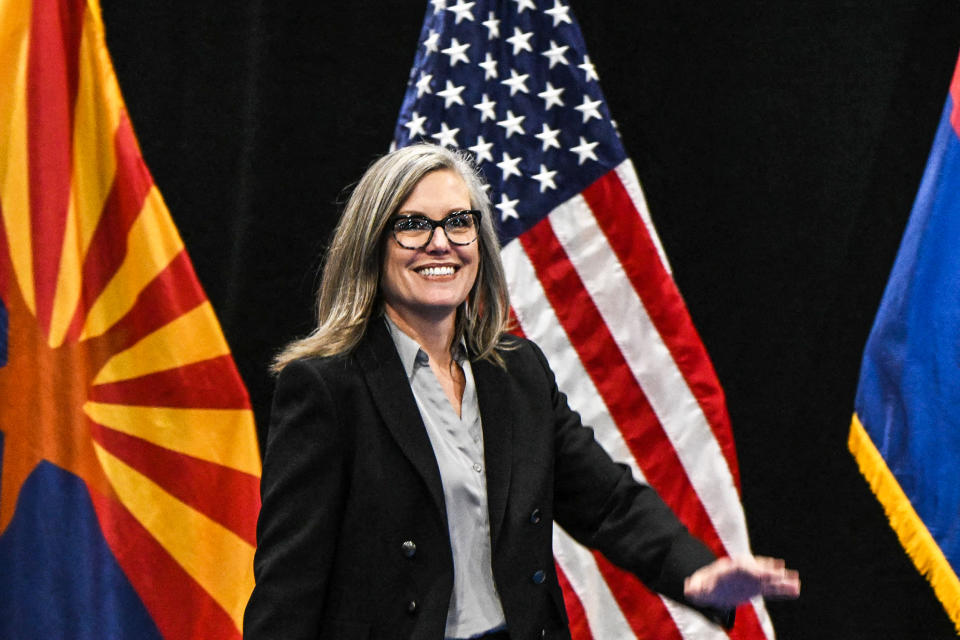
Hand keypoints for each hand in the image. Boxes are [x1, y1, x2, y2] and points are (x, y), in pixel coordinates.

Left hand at [684, 556, 799, 608]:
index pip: (742, 566)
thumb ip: (694, 588)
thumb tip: (688, 589)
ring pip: (768, 580)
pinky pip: (772, 590)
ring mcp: (752, 580)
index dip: (750, 568)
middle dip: (769, 572)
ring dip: (782, 582)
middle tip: (783, 572)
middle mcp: (744, 571)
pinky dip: (783, 590)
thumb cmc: (703, 585)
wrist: (710, 586)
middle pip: (758, 570)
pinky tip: (796, 591)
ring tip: (796, 583)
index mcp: (730, 568)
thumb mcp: (697, 586)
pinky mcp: (757, 589)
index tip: (757, 572)